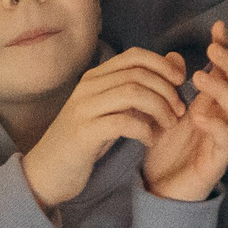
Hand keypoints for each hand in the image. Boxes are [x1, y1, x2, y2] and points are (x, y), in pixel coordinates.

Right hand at [21, 48, 189, 209]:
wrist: (47, 172)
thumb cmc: (85, 141)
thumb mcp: (113, 111)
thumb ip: (139, 88)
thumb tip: (176, 62)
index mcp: (95, 77)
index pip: (135, 55)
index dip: (163, 64)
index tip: (180, 83)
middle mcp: (88, 87)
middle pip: (138, 74)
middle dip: (167, 90)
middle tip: (179, 111)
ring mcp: (84, 108)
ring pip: (133, 93)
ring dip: (160, 108)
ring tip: (169, 125)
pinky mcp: (84, 132)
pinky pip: (123, 122)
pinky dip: (145, 130)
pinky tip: (150, 141)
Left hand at [142, 22, 227, 200]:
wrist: (158, 189)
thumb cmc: (165, 149)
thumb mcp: (163, 110)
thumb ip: (170, 85)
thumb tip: (175, 55)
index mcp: (212, 103)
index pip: (226, 71)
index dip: (227, 49)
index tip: (218, 27)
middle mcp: (222, 117)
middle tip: (213, 51)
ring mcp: (223, 138)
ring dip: (222, 90)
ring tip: (199, 78)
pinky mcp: (218, 160)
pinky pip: (227, 140)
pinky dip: (217, 125)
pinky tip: (199, 116)